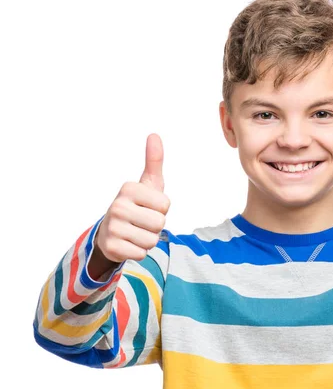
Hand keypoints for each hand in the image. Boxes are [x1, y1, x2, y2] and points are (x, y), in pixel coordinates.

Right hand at [94, 133, 170, 263]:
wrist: (111, 232)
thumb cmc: (137, 205)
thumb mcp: (148, 184)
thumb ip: (154, 161)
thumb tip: (154, 135)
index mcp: (128, 188)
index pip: (165, 205)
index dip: (161, 209)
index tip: (148, 207)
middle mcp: (117, 206)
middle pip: (160, 224)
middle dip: (155, 227)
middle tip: (141, 222)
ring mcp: (113, 227)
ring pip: (151, 240)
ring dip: (147, 240)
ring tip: (135, 232)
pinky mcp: (111, 247)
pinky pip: (141, 254)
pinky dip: (138, 252)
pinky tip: (128, 243)